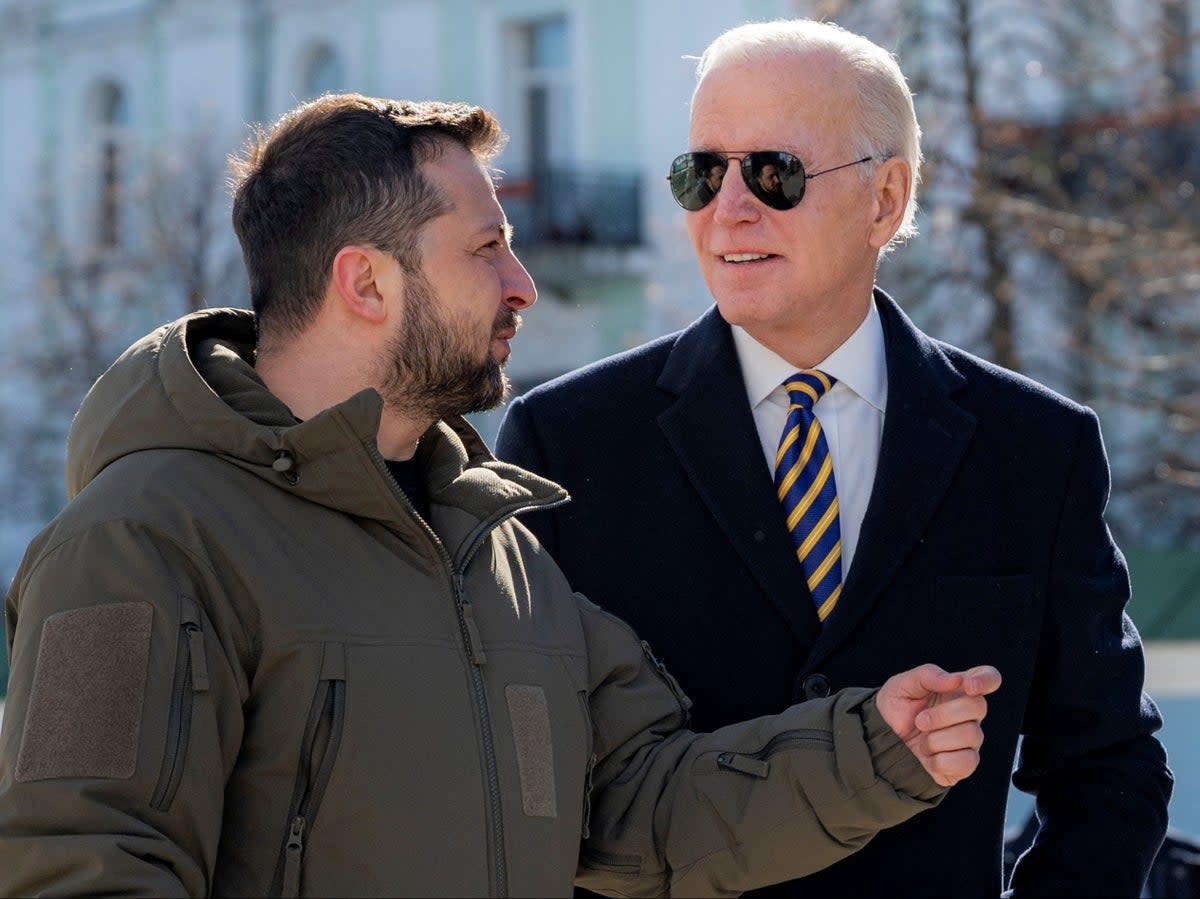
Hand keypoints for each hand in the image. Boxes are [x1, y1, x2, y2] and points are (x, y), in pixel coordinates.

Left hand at [876, 663, 1001, 786]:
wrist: (881, 739)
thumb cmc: (895, 708)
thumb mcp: (902, 684)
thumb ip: (928, 675)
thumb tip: (955, 679)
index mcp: (957, 689)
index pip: (989, 678)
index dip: (986, 679)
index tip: (968, 686)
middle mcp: (968, 714)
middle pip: (978, 706)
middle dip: (943, 714)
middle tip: (920, 720)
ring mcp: (969, 740)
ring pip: (972, 735)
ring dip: (936, 739)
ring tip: (922, 739)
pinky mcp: (964, 764)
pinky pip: (966, 762)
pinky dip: (940, 760)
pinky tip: (929, 756)